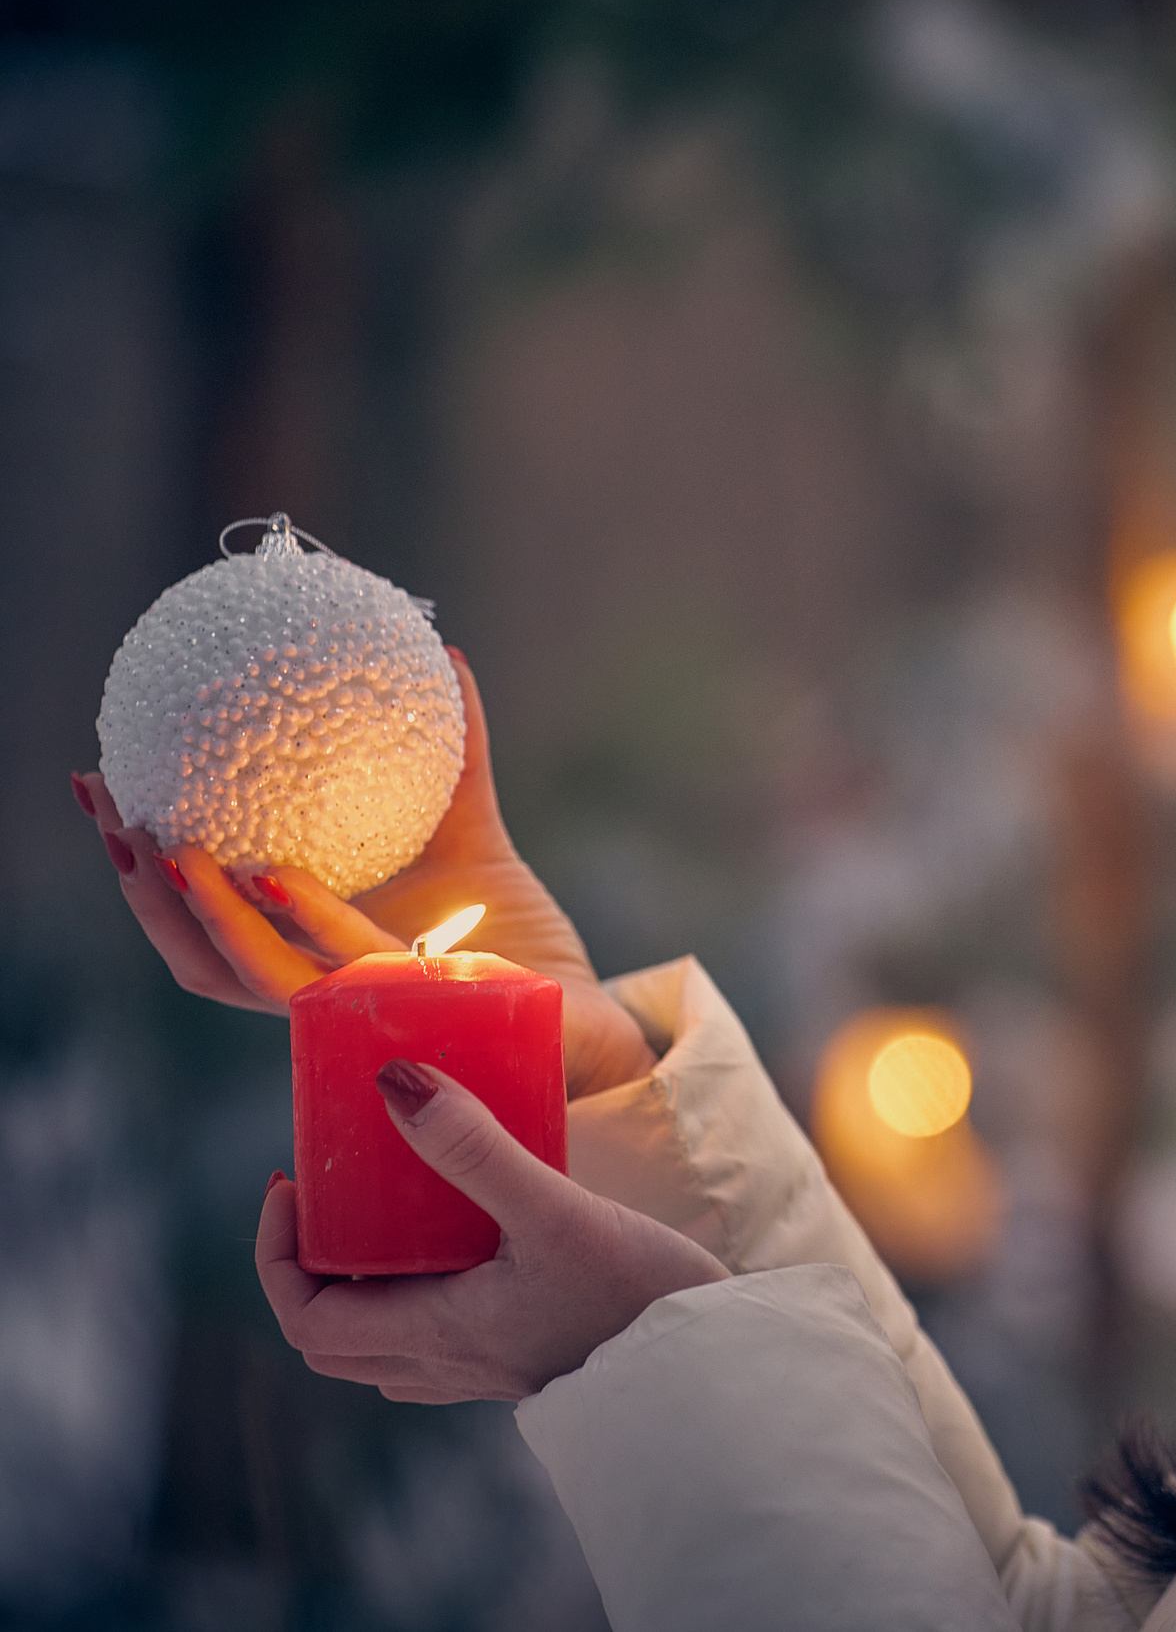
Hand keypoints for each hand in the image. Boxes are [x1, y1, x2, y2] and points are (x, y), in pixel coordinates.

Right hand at [76, 648, 655, 1097]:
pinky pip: (341, 967)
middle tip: (109, 808)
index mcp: (310, 946)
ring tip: (171, 849)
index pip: (200, 913)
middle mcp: (315, 984)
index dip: (140, 860)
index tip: (101, 785)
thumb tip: (444, 655)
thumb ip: (456, 754)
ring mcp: (352, 1007)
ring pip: (250, 970)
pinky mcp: (406, 1015)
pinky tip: (274, 876)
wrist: (581, 1010)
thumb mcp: (472, 829)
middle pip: (197, 950)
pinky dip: (304, 922)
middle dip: (141, 886)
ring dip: (205, 913)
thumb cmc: (516, 934)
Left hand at [259, 1061, 728, 1401]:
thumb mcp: (555, 1208)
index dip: (276, 1255)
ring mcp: (488, 1374)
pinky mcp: (528, 1365)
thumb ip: (476, 1149)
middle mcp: (451, 1365)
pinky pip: (435, 1353)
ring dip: (359, 1295)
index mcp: (440, 1333)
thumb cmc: (639, 1292)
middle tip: (327, 1201)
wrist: (712, 1363)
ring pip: (380, 1354)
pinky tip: (462, 1257)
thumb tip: (393, 1083)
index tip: (290, 1185)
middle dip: (307, 1272)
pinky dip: (415, 1307)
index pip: (308, 1316)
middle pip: (332, 1341)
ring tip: (385, 1225)